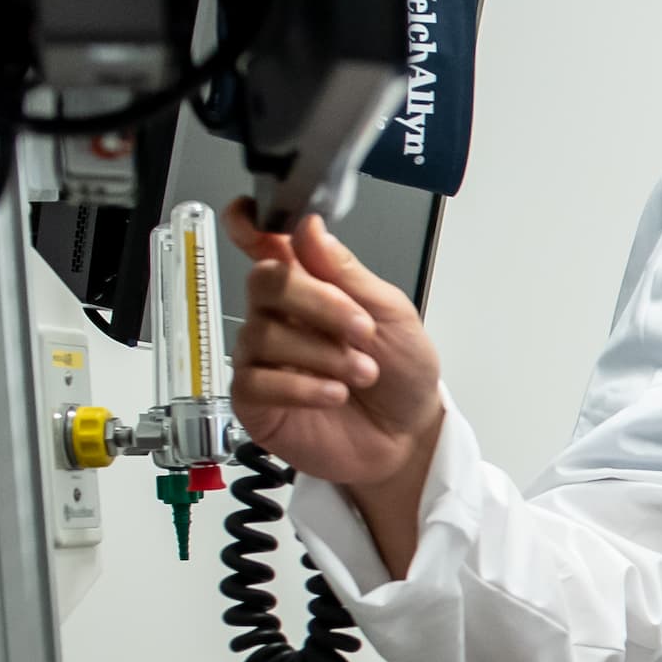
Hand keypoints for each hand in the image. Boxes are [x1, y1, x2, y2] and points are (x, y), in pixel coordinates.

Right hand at [222, 203, 446, 565]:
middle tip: (363, 331)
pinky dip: (301, 385)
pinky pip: (257, 380)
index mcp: (310, 286)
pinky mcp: (256, 399)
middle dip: (318, 303)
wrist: (410, 437)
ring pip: (263, 334)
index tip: (257, 224)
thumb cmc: (403, 375)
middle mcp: (279, 316)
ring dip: (323, 353)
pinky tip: (334, 394)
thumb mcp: (393, 316)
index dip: (251, 227)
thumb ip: (347, 273)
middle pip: (265, 282)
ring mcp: (263, 358)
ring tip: (362, 374)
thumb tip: (309, 228)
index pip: (264, 244)